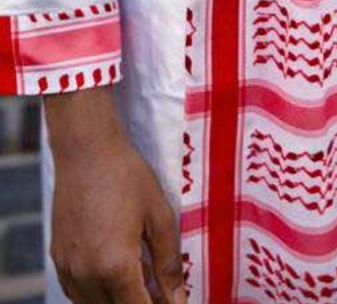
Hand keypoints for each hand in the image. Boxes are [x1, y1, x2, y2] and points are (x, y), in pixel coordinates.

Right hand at [45, 87, 185, 303]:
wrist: (86, 150)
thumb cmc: (127, 176)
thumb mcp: (159, 215)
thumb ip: (169, 262)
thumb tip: (177, 298)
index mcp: (116, 265)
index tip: (172, 301)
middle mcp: (88, 274)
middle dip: (140, 302)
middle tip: (159, 289)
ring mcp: (69, 268)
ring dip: (117, 299)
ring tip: (139, 278)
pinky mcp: (58, 259)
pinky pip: (76, 293)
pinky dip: (96, 293)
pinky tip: (114, 274)